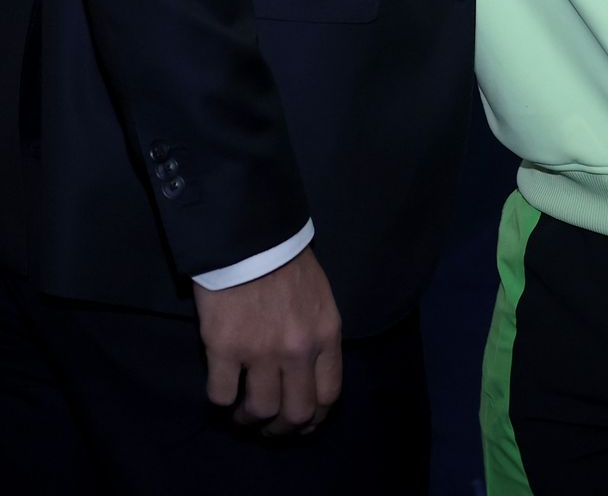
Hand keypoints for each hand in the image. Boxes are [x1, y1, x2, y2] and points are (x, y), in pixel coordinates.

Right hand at [193, 246, 342, 434]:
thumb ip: (317, 336)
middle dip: (281, 430)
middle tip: (267, 426)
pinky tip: (222, 389)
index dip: (314, 419)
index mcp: (326, 335)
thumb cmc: (286, 262)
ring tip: (241, 412)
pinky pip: (221, 395)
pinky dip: (221, 399)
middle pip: (296, 414)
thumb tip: (307, 374)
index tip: (299, 424)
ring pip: (259, 411)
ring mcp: (261, 351)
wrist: (249, 235)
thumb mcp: (319, 298)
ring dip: (249, 419)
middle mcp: (298, 350)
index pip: (329, 395)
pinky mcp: (225, 348)